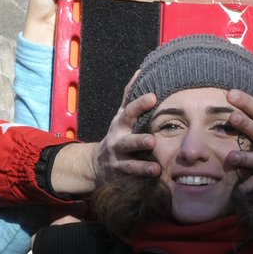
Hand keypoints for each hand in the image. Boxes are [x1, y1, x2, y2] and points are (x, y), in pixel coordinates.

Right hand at [44, 81, 160, 196]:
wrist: (97, 164)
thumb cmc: (117, 134)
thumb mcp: (121, 115)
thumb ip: (130, 96)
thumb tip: (141, 71)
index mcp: (120, 125)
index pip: (129, 112)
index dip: (140, 104)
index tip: (153, 97)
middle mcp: (118, 142)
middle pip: (128, 141)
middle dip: (139, 141)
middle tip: (152, 141)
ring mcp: (118, 161)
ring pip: (129, 165)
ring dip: (142, 167)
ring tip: (155, 169)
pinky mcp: (121, 177)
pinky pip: (132, 180)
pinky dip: (142, 182)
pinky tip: (155, 181)